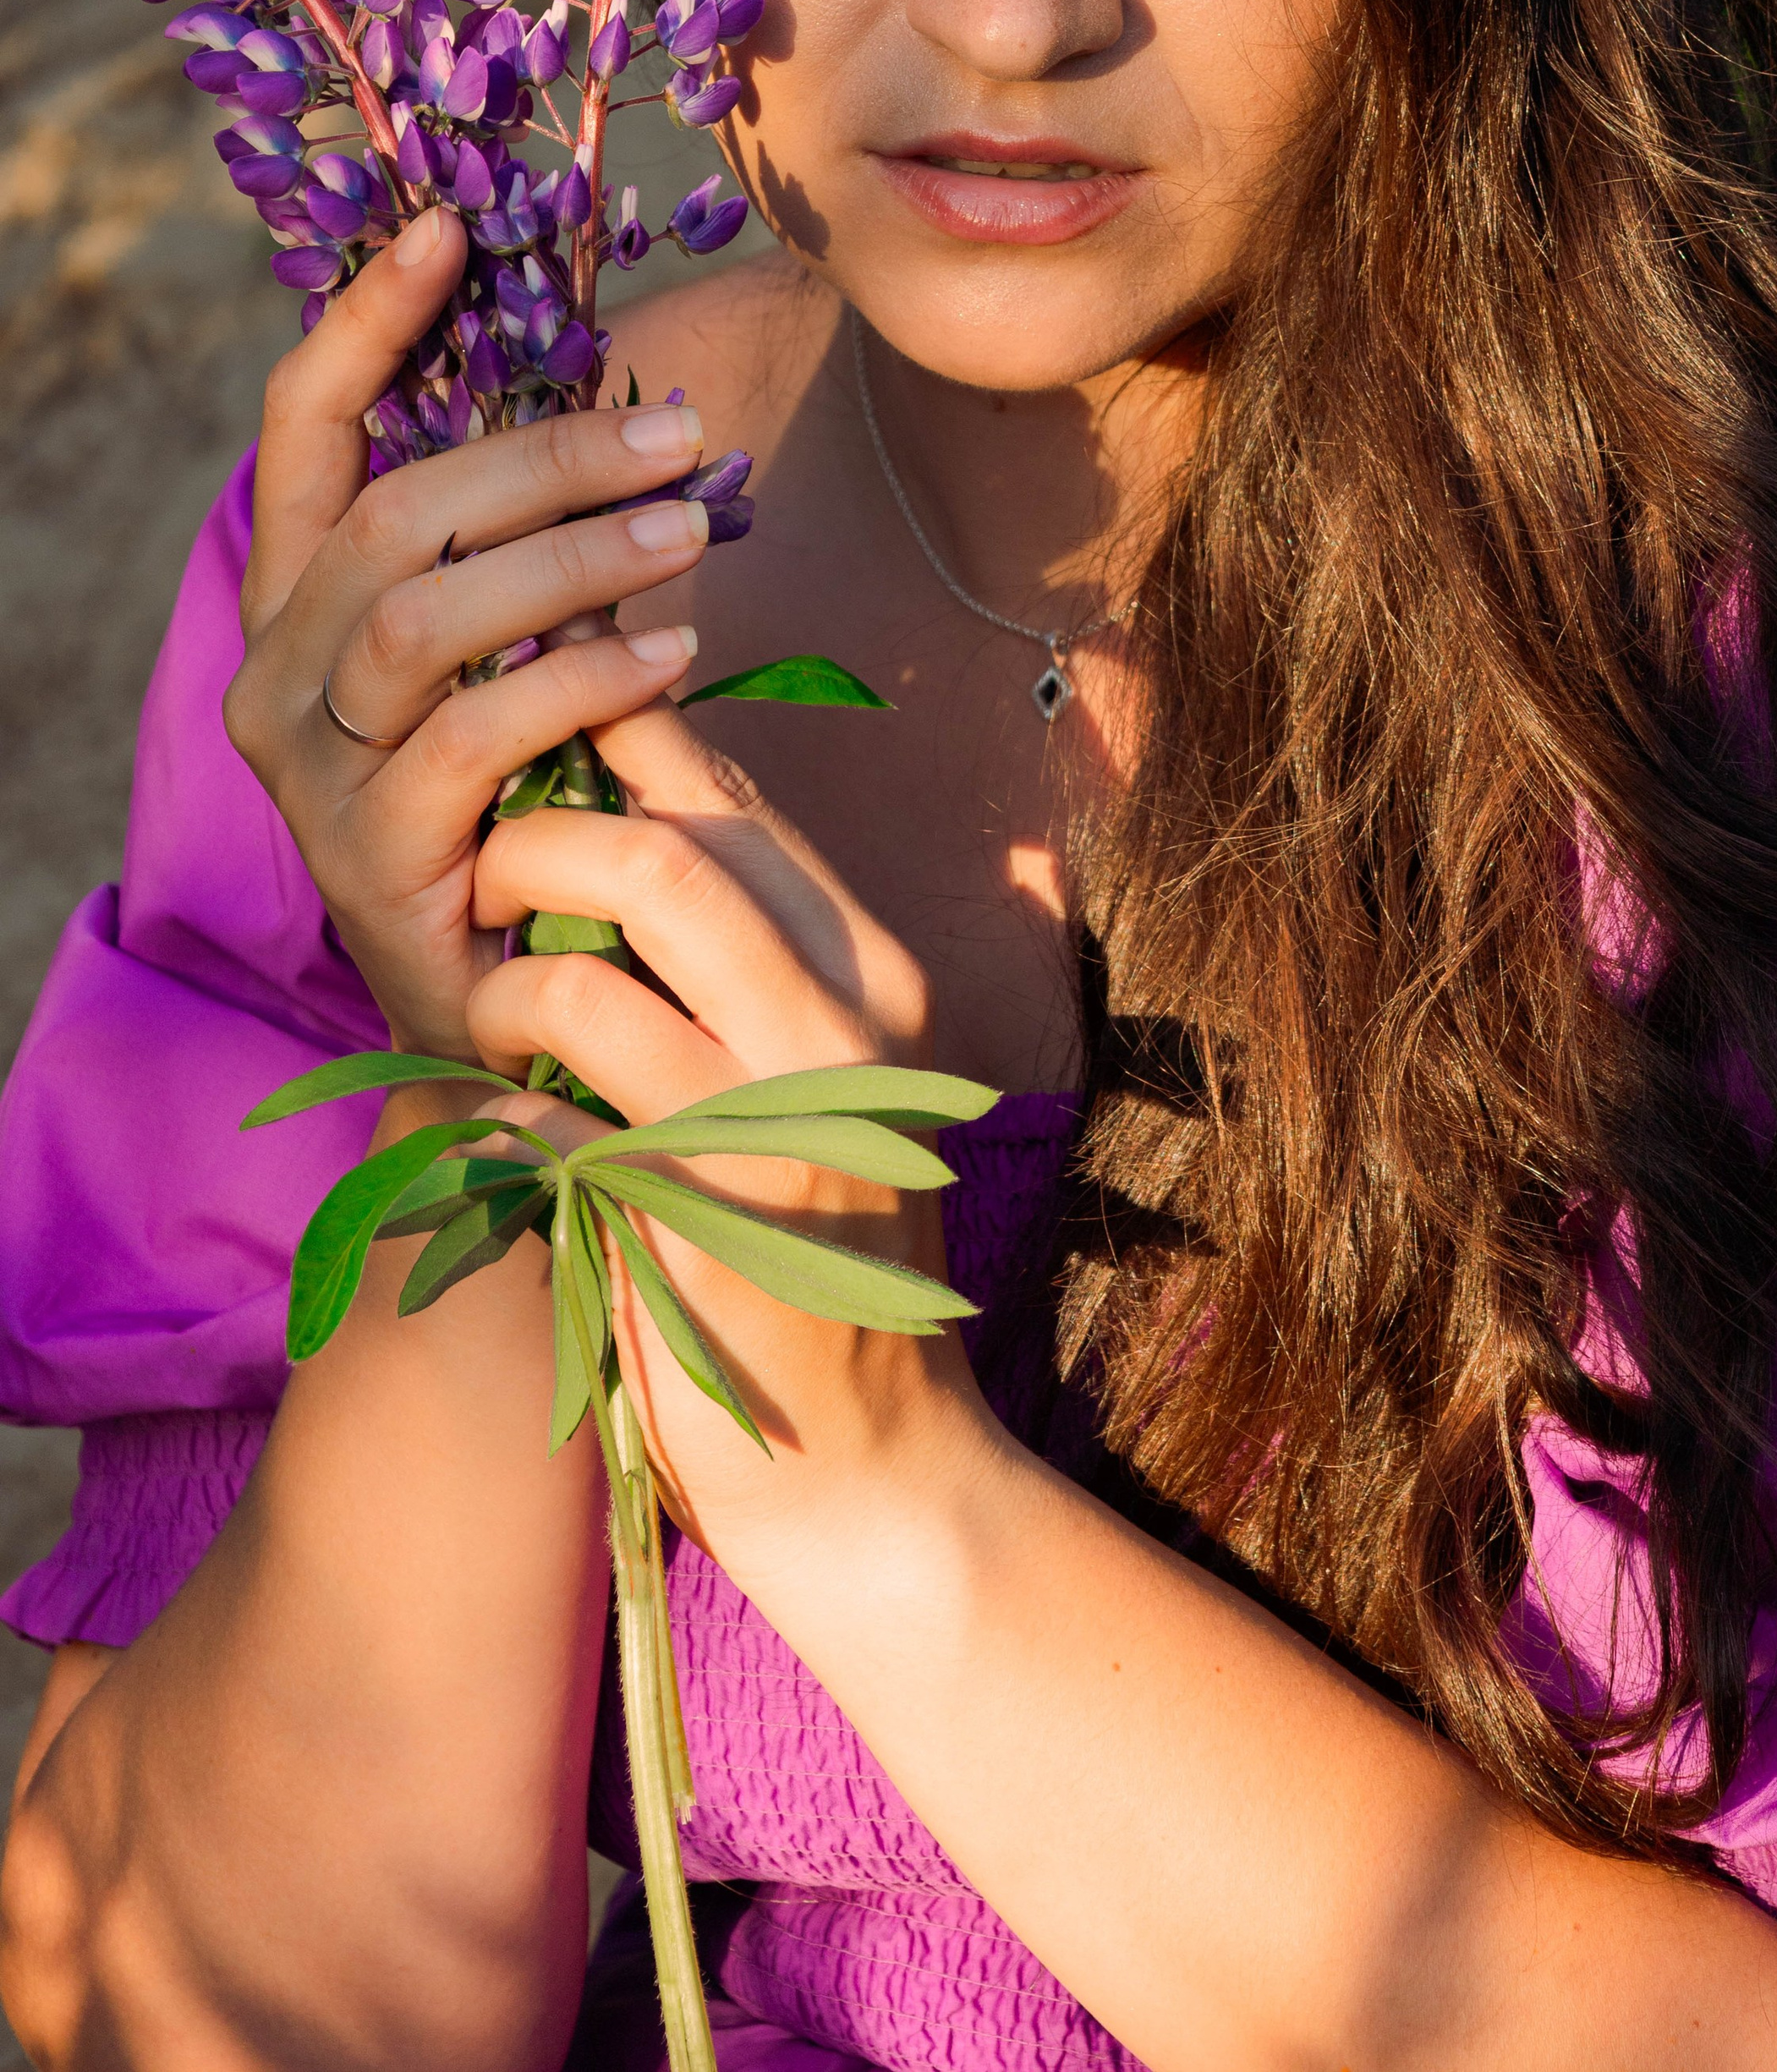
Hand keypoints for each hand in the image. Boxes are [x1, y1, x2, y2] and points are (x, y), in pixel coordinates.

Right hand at [225, 206, 722, 1056]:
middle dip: (544, 454)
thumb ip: (527, 546)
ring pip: (424, 616)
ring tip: (694, 527)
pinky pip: (473, 735)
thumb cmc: (527, 794)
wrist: (506, 1001)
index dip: (367, 324)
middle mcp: (278, 671)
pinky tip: (674, 648)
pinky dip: (582, 678)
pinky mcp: (368, 852)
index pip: (302, 430)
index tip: (447, 229)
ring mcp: (311, 768)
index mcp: (299, 598)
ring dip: (574, 556)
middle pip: (391, 512)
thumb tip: (630, 406)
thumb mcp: (517, 649)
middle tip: (685, 435)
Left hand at [466, 705, 979, 1566]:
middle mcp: (845, 1030)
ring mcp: (776, 1133)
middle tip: (486, 889)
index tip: (533, 726)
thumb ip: (745, 948)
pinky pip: (541, 1129)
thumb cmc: (814, 1247)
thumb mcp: (814, 1072)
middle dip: (534, 844)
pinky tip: (502, 1144)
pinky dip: (494, 1120)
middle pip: (659, 852)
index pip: (733, 800)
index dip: (616, 735)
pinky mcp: (698, 1234)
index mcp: (874, 972)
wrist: (871, 1467)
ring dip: (500, 987)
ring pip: (588, 977)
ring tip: (489, 1022)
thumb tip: (619, 798)